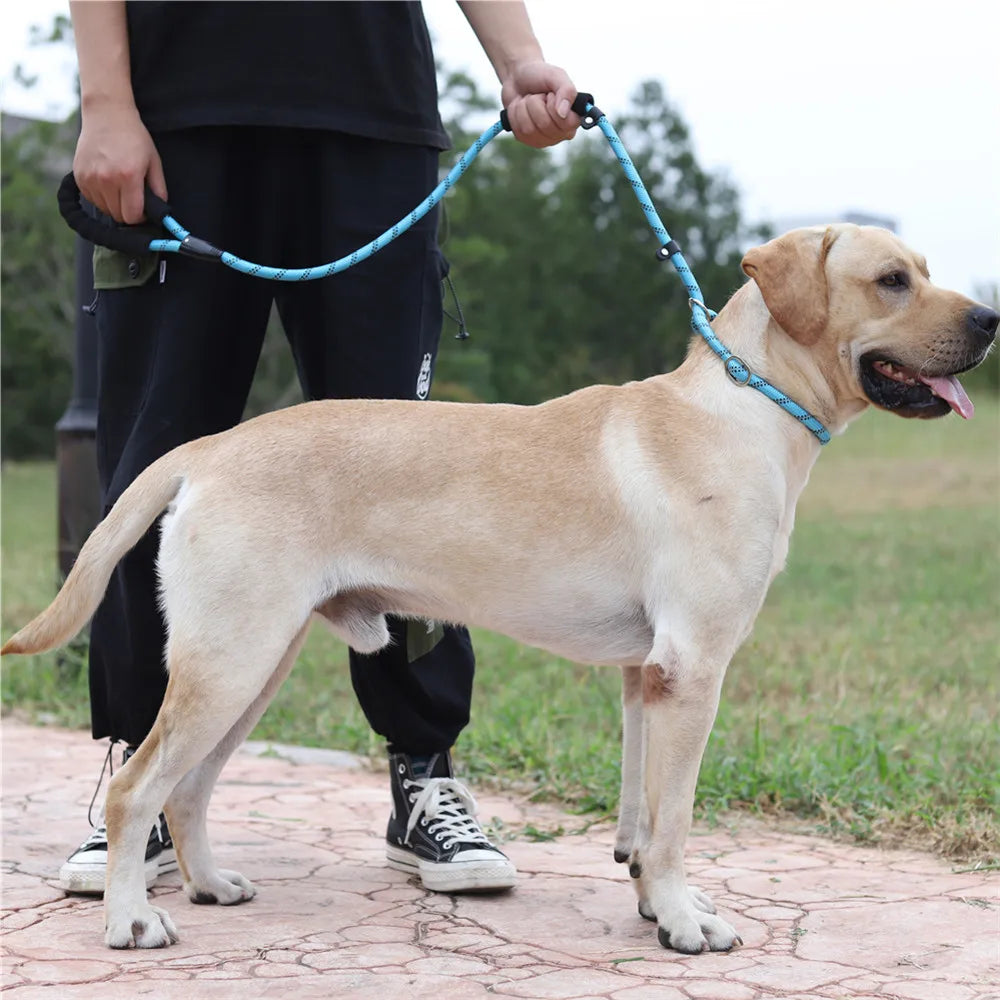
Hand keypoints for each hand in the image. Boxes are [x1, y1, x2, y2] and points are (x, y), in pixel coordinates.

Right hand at [73, 101, 166, 223]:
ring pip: (104, 209)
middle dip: (128, 212)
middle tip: (133, 199)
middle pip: (118, 216)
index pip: (132, 216)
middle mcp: (107, 179)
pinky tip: (107, 182)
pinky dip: (100, 197)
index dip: (140, 218)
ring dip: (113, 205)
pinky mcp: (79, 175)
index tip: (143, 211)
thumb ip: (159, 189)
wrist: (107, 114)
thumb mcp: (154, 162)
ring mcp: (90, 177)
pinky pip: (91, 199)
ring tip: (119, 187)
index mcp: (128, 176)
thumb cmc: (134, 137)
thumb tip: (161, 212)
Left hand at [501, 59, 579, 148]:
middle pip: (545, 125)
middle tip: (538, 96)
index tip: (550, 94)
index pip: (567, 123)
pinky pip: (518, 131)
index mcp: (572, 118)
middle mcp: (560, 133)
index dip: (554, 106)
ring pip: (529, 129)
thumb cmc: (539, 76)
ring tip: (528, 100)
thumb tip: (563, 114)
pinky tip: (520, 108)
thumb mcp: (556, 76)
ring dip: (524, 108)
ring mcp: (543, 139)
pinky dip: (515, 115)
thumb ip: (567, 91)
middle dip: (536, 104)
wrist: (516, 77)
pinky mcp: (526, 140)